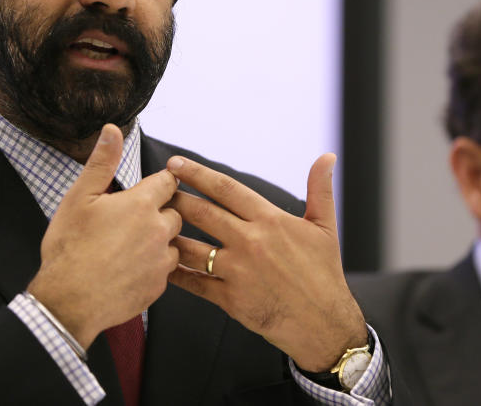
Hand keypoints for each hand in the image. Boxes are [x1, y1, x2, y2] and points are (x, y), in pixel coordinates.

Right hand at [27, 124, 181, 348]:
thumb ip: (102, 162)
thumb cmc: (70, 248)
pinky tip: (132, 267)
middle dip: (160, 211)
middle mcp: (160, 229)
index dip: (157, 183)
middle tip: (133, 219)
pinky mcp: (160, 285)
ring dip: (160, 239)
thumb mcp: (79, 198)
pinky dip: (154, 265)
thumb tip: (113, 130)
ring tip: (132, 245)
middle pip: (175, 211)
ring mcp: (162, 259)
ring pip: (173, 240)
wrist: (68, 302)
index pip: (168, 181)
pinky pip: (166, 268)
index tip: (148, 188)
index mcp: (142, 204)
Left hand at [166, 153, 367, 371]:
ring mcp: (237, 271)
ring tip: (153, 226)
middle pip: (202, 213)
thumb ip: (319, 189)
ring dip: (170, 235)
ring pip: (192, 247)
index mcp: (270, 220)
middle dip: (175, 199)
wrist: (323, 322)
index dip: (197, 174)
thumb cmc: (324, 275)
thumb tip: (327, 157)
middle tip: (156, 190)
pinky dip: (176, 273)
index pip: (226, 189)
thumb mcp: (325, 227)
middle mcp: (250, 242)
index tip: (176, 164)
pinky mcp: (230, 298)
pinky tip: (163, 266)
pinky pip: (195, 283)